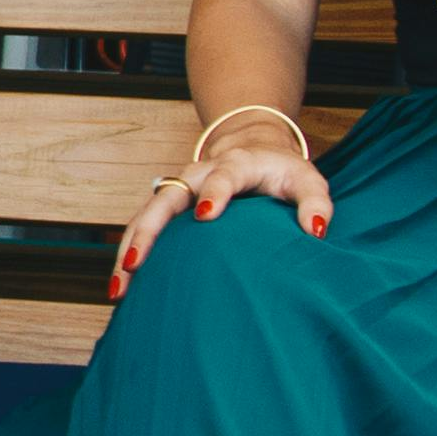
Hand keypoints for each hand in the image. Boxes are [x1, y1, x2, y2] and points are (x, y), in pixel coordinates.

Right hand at [107, 114, 330, 302]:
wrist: (254, 147)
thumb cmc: (282, 171)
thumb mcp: (307, 181)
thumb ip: (315, 203)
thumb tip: (317, 230)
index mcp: (236, 165)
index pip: (223, 176)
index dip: (214, 192)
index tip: (205, 215)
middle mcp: (199, 174)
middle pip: (167, 197)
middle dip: (149, 229)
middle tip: (136, 262)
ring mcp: (179, 189)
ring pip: (146, 215)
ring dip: (130, 248)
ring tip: (119, 288)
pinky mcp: (168, 206)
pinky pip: (142, 227)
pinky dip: (129, 254)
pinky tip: (121, 287)